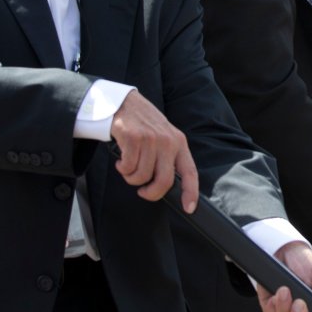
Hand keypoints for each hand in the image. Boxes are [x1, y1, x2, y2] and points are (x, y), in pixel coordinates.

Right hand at [109, 91, 197, 208]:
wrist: (123, 103)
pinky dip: (122, 168)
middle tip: (142, 190)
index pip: (190, 172)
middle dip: (151, 193)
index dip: (190, 192)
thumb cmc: (142, 124)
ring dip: (131, 177)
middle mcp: (167, 141)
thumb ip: (167, 157)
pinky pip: (128, 168)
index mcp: (179, 142)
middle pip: (164, 181)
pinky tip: (121, 159)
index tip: (189, 208)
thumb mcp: (163, 137)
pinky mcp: (133, 138)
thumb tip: (166, 185)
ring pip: (142, 176)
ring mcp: (151, 139)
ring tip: (128, 166)